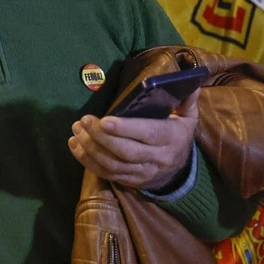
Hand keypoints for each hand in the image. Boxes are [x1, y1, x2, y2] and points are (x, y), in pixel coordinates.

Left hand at [68, 90, 200, 191]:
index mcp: (171, 138)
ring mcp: (143, 173)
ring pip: (114, 164)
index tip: (104, 120)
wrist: (179, 171)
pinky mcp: (131, 181)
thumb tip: (189, 82)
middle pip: (126, 151)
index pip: (148, 134)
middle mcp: (158, 158)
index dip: (125, 129)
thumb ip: (185, 100)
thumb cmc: (177, 134)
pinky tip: (75, 145)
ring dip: (91, 148)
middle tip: (82, 121)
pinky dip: (87, 161)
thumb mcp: (187, 118)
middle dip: (101, 137)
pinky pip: (107, 174)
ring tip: (76, 130)